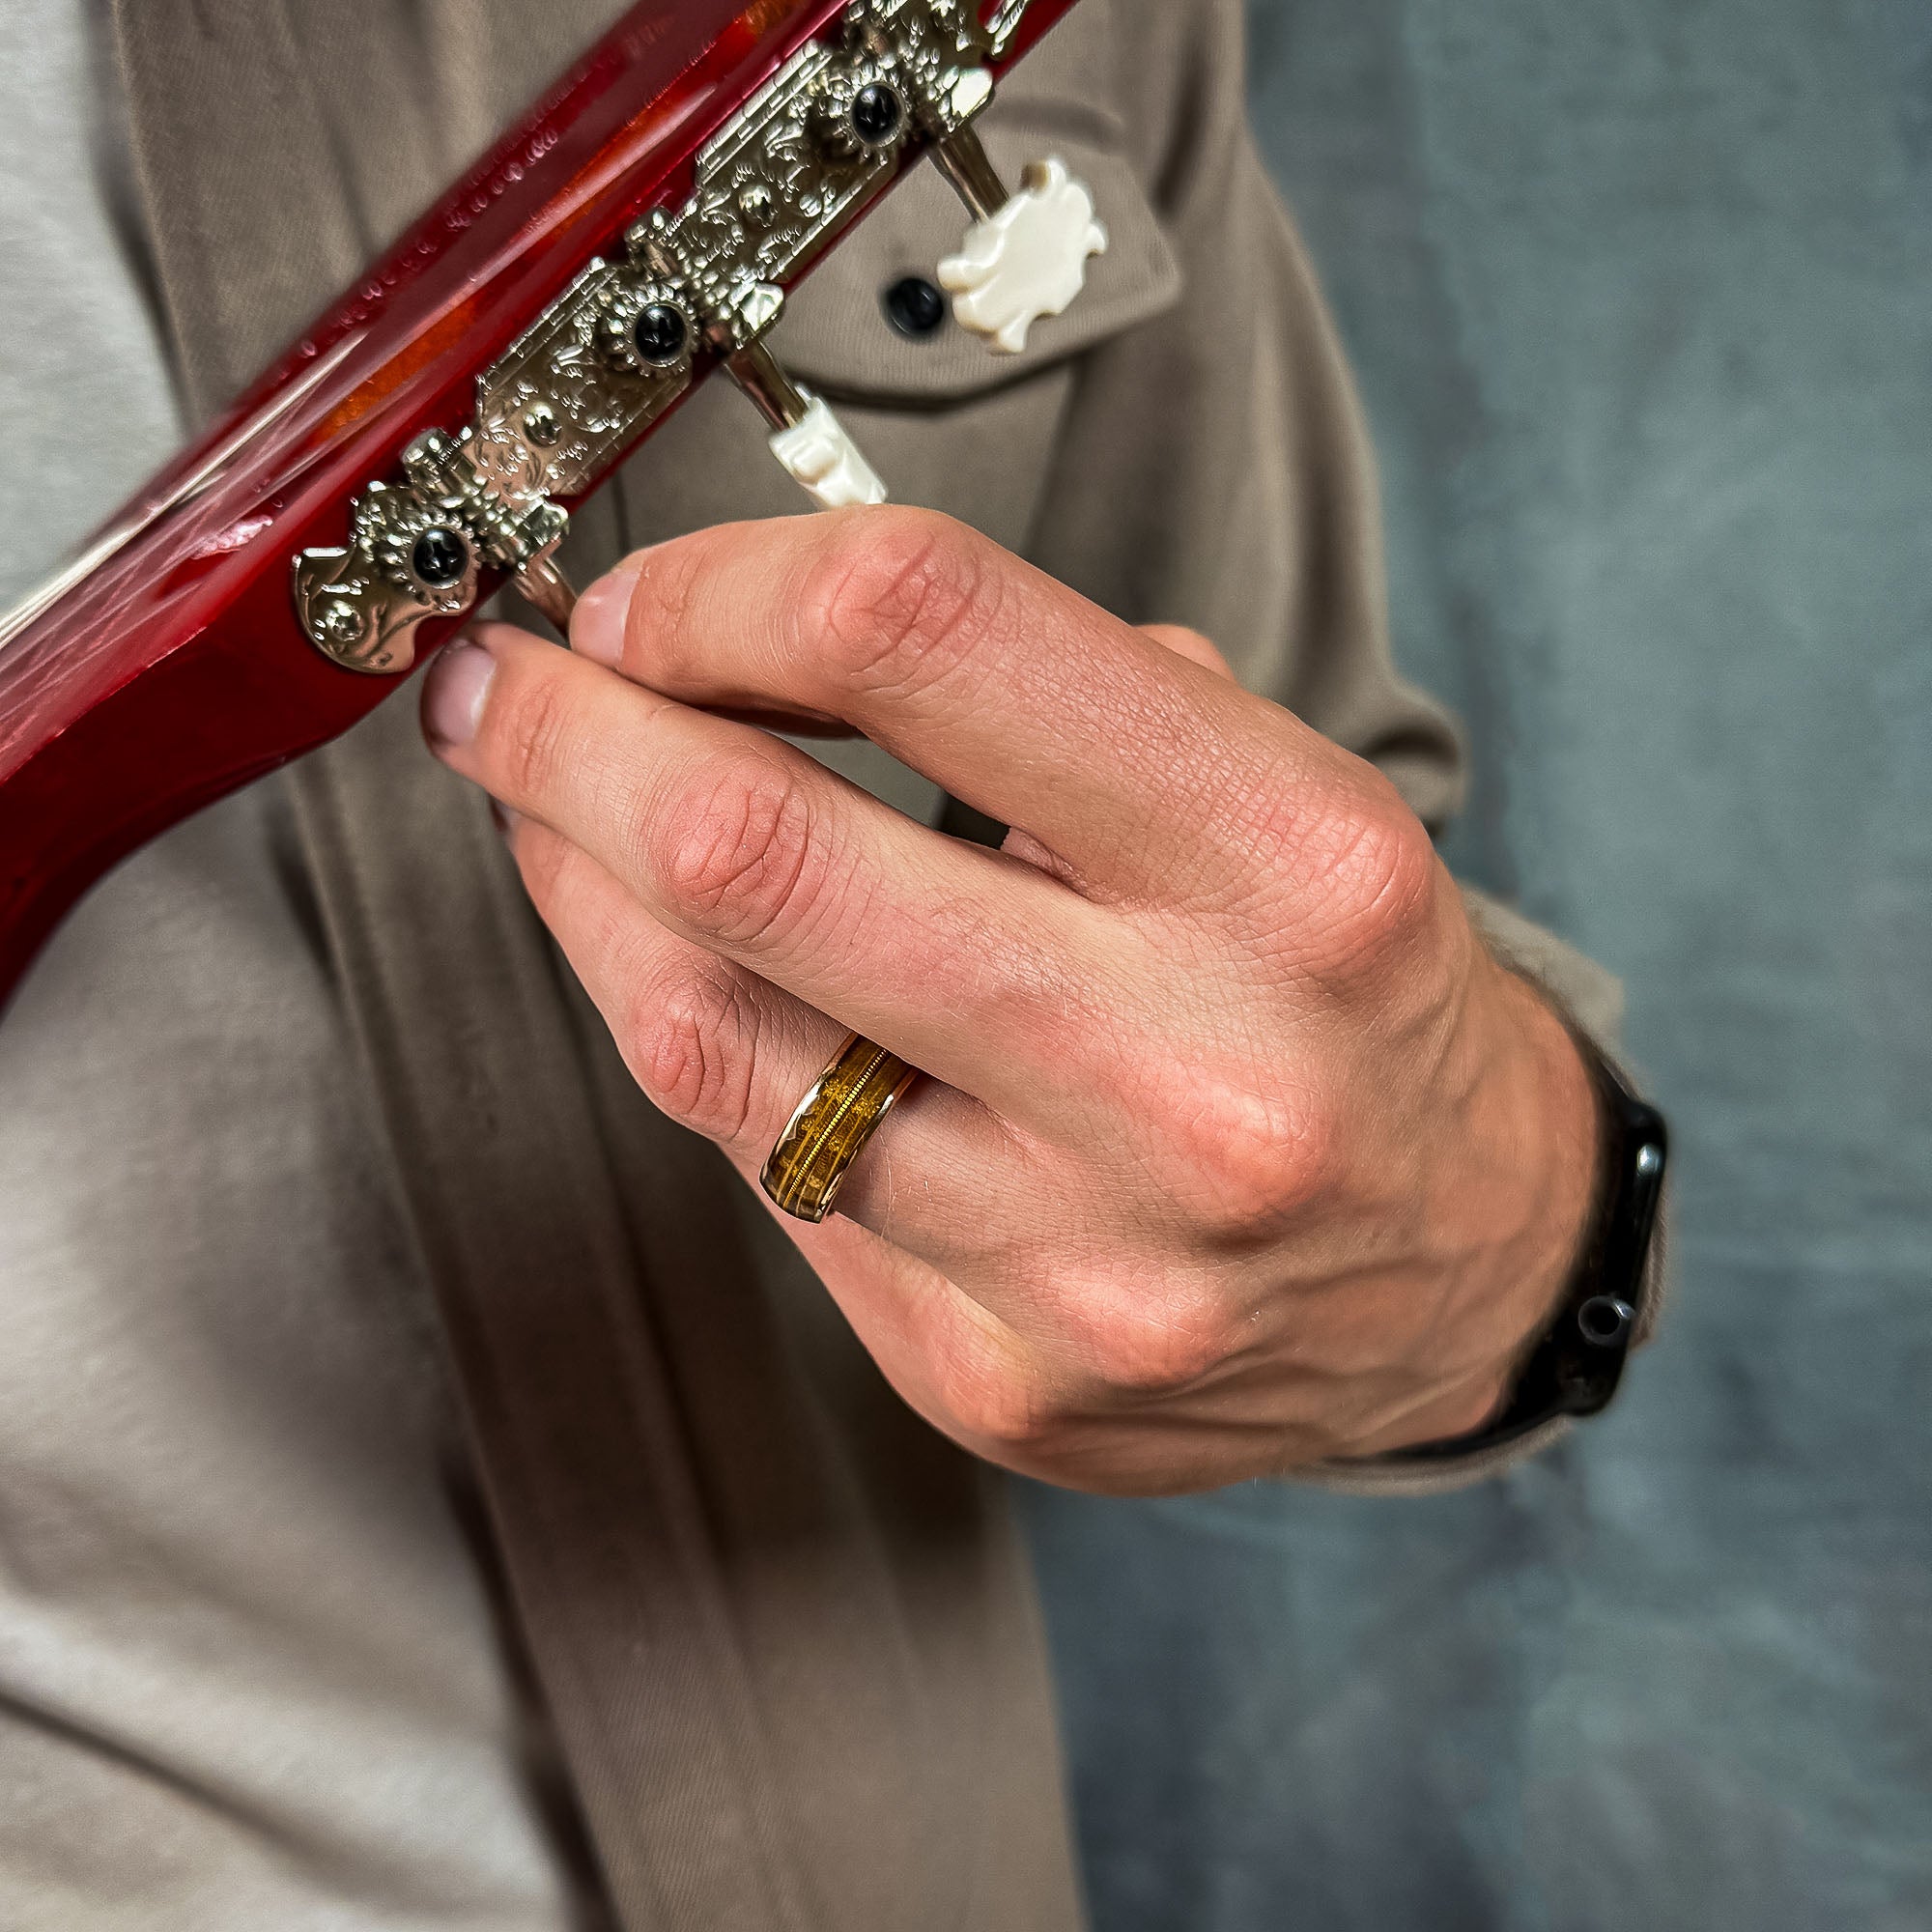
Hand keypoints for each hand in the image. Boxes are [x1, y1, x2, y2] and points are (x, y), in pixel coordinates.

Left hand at [421, 509, 1598, 1495]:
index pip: (924, 630)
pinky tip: (677, 969)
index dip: (725, 587)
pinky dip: (684, 1038)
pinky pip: (759, 1174)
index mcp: (1292, 867)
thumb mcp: (1274, 791)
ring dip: (585, 893)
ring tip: (557, 819)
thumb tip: (730, 659)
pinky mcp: (998, 1377)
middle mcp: (1195, 1075)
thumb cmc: (1348, 997)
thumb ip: (1037, 711)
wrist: (1468, 1265)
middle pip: (752, 852)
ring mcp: (1084, 1261)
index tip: (648, 601)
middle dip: (563, 739)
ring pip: (707, 1036)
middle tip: (498, 690)